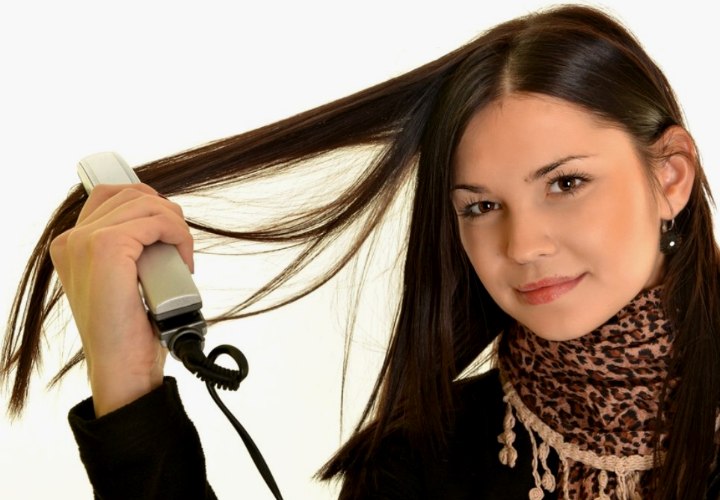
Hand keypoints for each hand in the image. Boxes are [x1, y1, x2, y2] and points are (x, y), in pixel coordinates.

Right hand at [50, 184, 194, 416]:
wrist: (122, 366)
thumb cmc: (127, 329)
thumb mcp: (122, 280)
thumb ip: (128, 250)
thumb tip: (160, 222)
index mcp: (71, 246)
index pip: (111, 196)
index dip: (147, 204)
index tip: (168, 229)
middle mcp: (72, 239)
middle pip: (130, 194)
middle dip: (164, 213)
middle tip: (180, 245)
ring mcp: (85, 241)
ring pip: (146, 205)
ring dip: (176, 227)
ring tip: (182, 258)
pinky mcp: (106, 247)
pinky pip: (156, 221)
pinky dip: (179, 235)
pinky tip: (184, 260)